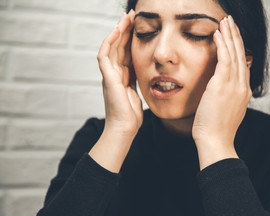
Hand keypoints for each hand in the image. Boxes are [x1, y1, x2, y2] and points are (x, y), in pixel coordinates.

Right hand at [97, 10, 142, 137]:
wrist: (124, 129)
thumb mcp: (138, 93)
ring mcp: (109, 75)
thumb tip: (148, 74)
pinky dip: (109, 42)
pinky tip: (116, 30)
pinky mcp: (107, 78)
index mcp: (122, 77)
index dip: (131, 39)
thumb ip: (138, 82)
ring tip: (125, 18)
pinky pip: (104, 55)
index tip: (139, 27)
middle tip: (132, 16)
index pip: (126, 53)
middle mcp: (114, 73)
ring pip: (111, 47)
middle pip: (118, 47)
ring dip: (117, 31)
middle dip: (124, 31)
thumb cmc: (131, 116)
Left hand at [192, 16, 251, 158]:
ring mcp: (234, 85)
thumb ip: (228, 96)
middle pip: (241, 55)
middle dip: (236, 37)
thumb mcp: (226, 110)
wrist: (215, 141)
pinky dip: (222, 45)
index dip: (238, 48)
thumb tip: (223, 88)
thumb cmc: (216, 130)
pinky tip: (218, 34)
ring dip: (230, 35)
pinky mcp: (223, 85)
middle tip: (231, 22)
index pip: (242, 64)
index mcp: (243, 92)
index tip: (233, 37)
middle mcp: (242, 86)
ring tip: (225, 22)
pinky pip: (224, 59)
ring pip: (234, 54)